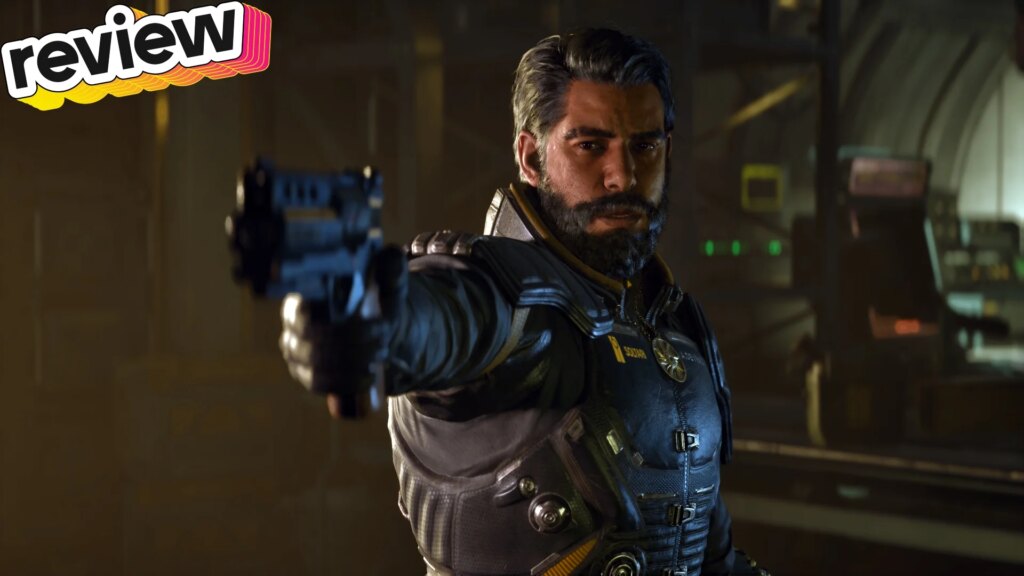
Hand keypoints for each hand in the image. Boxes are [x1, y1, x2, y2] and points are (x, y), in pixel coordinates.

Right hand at [278, 245, 407, 416]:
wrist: (376, 329)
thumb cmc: (376, 300)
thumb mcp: (387, 285)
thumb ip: (391, 269)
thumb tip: (390, 256)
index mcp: (305, 294)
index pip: (306, 312)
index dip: (340, 323)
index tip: (378, 325)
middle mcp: (292, 323)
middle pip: (315, 340)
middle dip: (355, 343)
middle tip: (384, 340)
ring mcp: (295, 351)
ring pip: (317, 364)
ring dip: (353, 363)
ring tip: (380, 355)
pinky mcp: (305, 374)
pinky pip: (318, 384)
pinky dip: (345, 383)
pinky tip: (367, 376)